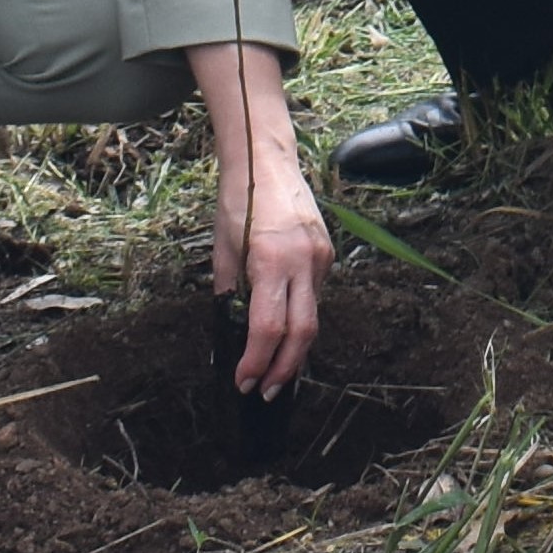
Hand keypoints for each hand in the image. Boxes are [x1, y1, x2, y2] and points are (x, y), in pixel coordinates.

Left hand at [193, 42, 326, 395]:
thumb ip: (230, 292)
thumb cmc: (238, 201)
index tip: (244, 382)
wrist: (266, 159)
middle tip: (266, 393)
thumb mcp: (224, 249)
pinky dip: (300, 318)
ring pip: (313, 317)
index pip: (269, 327)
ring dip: (294, 349)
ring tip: (274, 371)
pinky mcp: (327, 253)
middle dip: (284, 370)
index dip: (256, 361)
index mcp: (271, 259)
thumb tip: (230, 333)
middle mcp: (303, 260)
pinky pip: (315, 295)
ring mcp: (321, 257)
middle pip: (302, 333)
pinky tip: (286, 330)